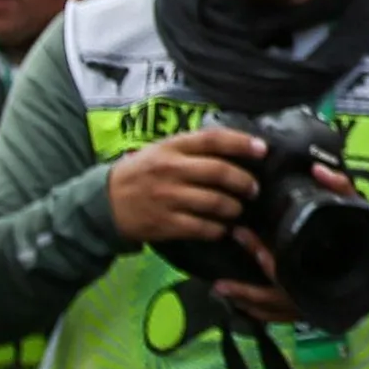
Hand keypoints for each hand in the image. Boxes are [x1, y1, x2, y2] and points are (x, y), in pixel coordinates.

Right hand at [105, 126, 265, 247]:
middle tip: (253, 189)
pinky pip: (202, 227)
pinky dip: (217, 229)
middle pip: (219, 172)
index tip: (262, 149)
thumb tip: (234, 147)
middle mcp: (171, 169)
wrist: (106, 202)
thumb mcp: (161, 150)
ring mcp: (168, 197)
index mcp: (172, 147)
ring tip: (237, 210)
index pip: (212, 139)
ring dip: (234, 208)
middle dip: (244, 182)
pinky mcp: (166, 223)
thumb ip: (192, 148)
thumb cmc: (142, 172)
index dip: (241, 143)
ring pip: (215, 202)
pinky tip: (220, 228)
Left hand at [207, 161, 355, 322]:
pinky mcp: (313, 312)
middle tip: (219, 283)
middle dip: (245, 290)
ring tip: (223, 292)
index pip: (283, 264)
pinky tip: (245, 307)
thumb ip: (341, 189)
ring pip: (274, 312)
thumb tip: (318, 170)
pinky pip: (283, 318)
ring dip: (248, 303)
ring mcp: (313, 305)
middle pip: (273, 296)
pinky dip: (262, 314)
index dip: (259, 252)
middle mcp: (314, 290)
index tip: (240, 234)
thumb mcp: (358, 208)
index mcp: (319, 267)